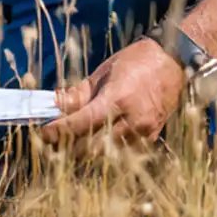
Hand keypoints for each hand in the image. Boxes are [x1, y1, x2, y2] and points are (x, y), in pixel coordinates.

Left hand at [39, 37, 184, 156]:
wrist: (173, 61)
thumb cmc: (136, 61)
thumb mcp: (103, 73)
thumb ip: (79, 94)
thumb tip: (54, 106)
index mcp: (118, 98)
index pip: (82, 123)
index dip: (59, 130)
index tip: (44, 133)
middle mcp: (133, 119)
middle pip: (93, 146)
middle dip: (69, 147)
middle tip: (53, 144)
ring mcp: (145, 131)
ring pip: (108, 154)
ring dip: (86, 152)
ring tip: (70, 145)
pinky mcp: (152, 137)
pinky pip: (124, 152)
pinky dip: (107, 150)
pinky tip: (95, 143)